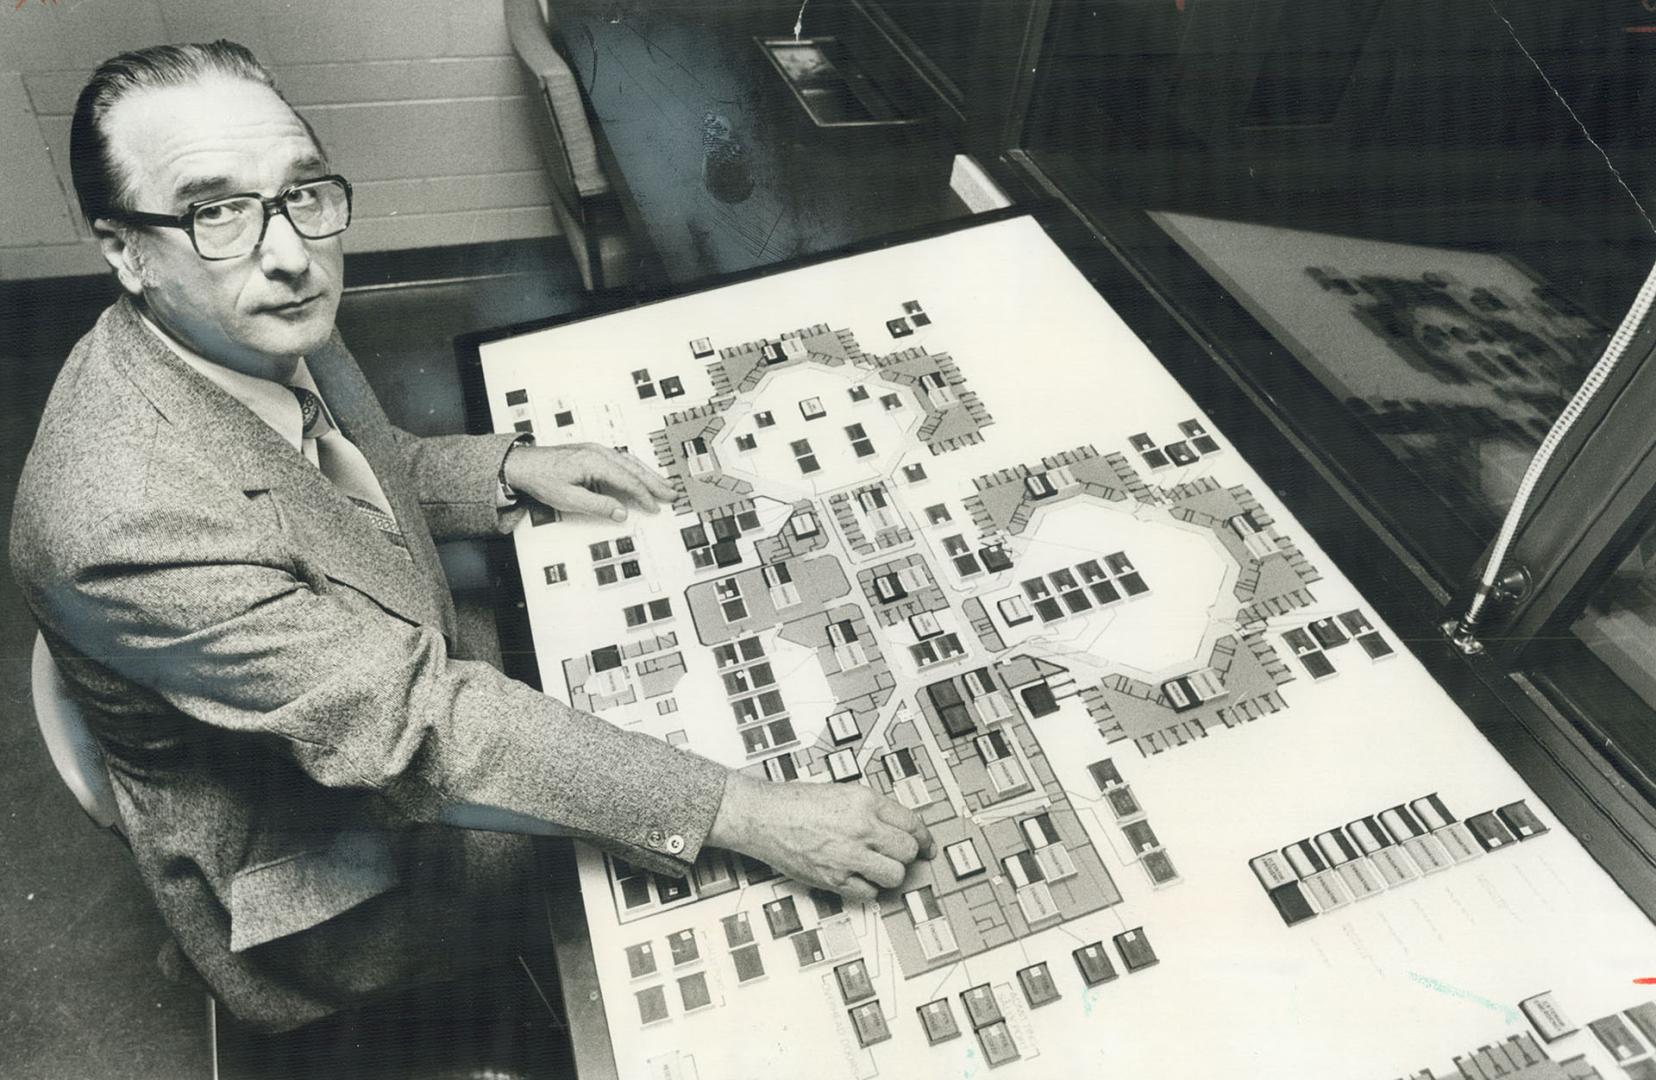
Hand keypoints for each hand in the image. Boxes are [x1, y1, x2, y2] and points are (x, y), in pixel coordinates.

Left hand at [502, 442, 675, 522]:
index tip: (654, 508)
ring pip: (630, 462)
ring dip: (648, 474)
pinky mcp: (592, 453)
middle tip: (672, 493)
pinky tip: (641, 474)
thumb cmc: (541, 479)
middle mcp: (599, 452)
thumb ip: (598, 506)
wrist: (523, 464)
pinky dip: (635, 469)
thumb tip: (622, 513)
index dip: (643, 495)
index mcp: (595, 462)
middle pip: (634, 467)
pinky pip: (621, 460)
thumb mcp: (568, 498)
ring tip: (663, 485)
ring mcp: (596, 450)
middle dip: (654, 482)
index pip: (628, 480)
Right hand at [708, 773, 934, 901]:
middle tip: (898, 856)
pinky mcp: (834, 878)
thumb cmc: (795, 802)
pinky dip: (867, 888)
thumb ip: (871, 809)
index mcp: (865, 801)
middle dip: (906, 855)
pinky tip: (857, 877)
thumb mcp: (842, 792)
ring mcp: (848, 855)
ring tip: (877, 867)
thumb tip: (898, 828)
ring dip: (890, 873)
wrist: (763, 816)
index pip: (912, 823)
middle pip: (907, 851)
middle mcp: (861, 827)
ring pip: (894, 875)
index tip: (927, 845)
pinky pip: (868, 892)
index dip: (924, 837)